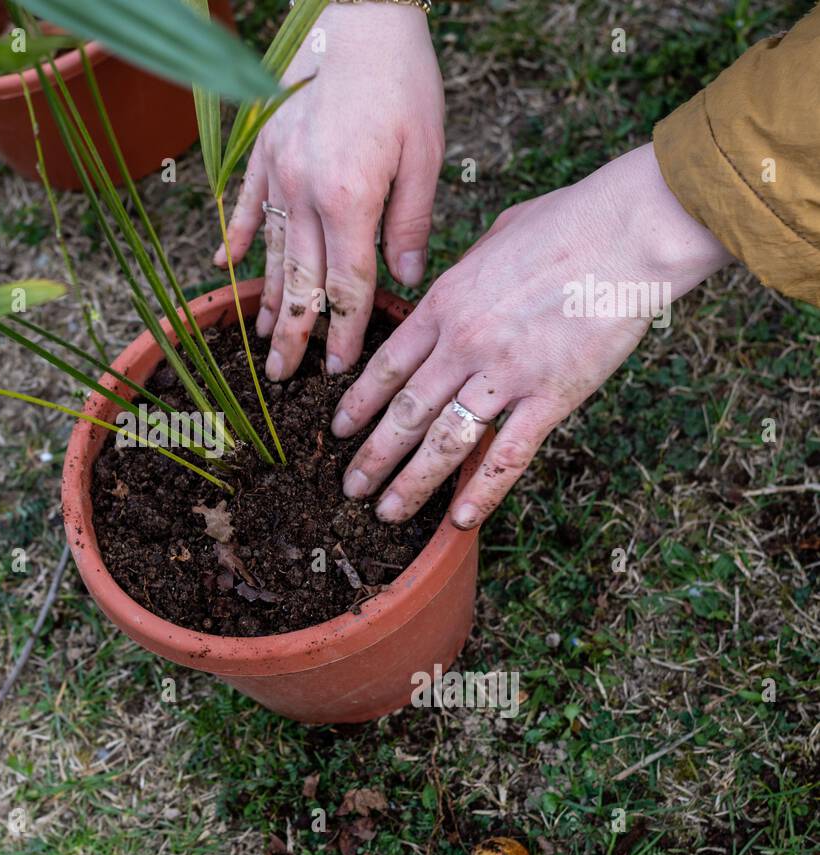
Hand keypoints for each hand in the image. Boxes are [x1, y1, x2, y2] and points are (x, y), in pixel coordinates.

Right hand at [215, 2, 443, 379]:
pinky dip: (236, 240)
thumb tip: (405, 279)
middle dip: (294, 334)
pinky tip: (226, 270)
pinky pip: (245, 207)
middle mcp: (304, 192)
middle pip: (299, 281)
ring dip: (267, 300)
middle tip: (283, 377)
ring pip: (270, 253)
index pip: (346, 283)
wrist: (361, 19)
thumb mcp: (427, 153)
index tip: (338, 368)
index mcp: (350, 197)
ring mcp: (276, 173)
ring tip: (262, 340)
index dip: (343, 330)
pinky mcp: (262, 153)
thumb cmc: (404, 82)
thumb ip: (411, 222)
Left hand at [332, 142, 732, 528]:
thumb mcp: (493, 238)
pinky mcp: (550, 397)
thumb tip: (453, 285)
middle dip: (372, 455)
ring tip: (385, 512)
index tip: (338, 429)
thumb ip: (465, 273)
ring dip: (410, 483)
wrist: (629, 230)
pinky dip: (480, 493)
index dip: (358, 403)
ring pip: (443, 442)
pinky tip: (458, 521)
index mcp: (444, 305)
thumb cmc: (569, 221)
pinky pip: (507, 456)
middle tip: (348, 487)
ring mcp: (504, 374)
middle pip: (404, 412)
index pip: (386, 367)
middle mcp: (462, 345)